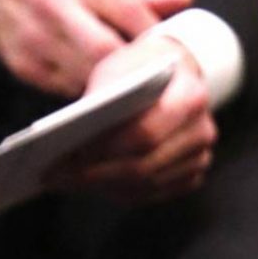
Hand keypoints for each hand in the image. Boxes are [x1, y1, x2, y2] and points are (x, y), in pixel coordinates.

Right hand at [0, 0, 192, 97]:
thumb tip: (183, 1)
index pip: (130, 11)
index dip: (158, 37)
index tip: (179, 53)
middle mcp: (54, 6)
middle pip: (107, 51)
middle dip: (139, 69)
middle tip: (165, 80)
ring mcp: (36, 40)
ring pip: (89, 77)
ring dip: (119, 87)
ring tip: (143, 90)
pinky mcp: (26, 67)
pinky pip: (70, 90)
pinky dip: (94, 94)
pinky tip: (109, 93)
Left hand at [53, 36, 216, 205]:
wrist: (172, 73)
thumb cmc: (139, 67)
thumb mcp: (119, 65)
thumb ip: (104, 92)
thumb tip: (77, 129)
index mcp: (190, 96)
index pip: (146, 133)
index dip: (106, 147)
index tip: (68, 153)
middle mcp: (201, 130)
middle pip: (144, 165)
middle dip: (95, 173)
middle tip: (55, 174)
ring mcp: (199, 156)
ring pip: (146, 184)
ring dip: (102, 185)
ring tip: (64, 180)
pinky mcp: (190, 174)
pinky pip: (151, 193)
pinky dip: (117, 191)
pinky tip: (89, 183)